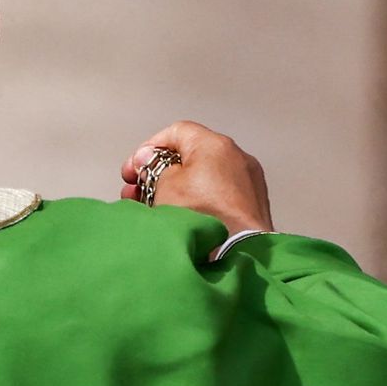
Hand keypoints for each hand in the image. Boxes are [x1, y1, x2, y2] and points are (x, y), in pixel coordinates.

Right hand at [120, 120, 273, 233]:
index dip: (150, 147)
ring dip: (174, 190)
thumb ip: (153, 167)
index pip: (176, 132)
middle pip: (189, 157)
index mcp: (216, 145)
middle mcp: (236, 158)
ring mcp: (247, 183)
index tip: (135, 166)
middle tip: (136, 189)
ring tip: (150, 208)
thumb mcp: (165, 186)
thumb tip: (150, 160)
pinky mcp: (250, 206)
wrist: (239, 253)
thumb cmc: (205, 217)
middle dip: (158, 173)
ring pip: (202, 179)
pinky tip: (177, 219)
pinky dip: (197, 202)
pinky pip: (218, 196)